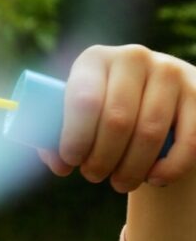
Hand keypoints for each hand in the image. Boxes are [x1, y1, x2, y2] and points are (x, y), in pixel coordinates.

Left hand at [37, 45, 195, 192]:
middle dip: (102, 158)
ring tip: (119, 183)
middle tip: (93, 176)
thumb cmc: (104, 109)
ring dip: (132, 167)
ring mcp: (170, 72)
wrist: (155, 95)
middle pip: (117, 120)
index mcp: (95, 58)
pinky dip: (170, 167)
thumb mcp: (79, 111)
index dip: (76, 136)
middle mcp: (133, 57)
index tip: (71, 161)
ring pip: (150, 133)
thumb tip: (58, 164)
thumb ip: (58, 135)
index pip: (84, 99)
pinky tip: (154, 179)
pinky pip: (189, 140)